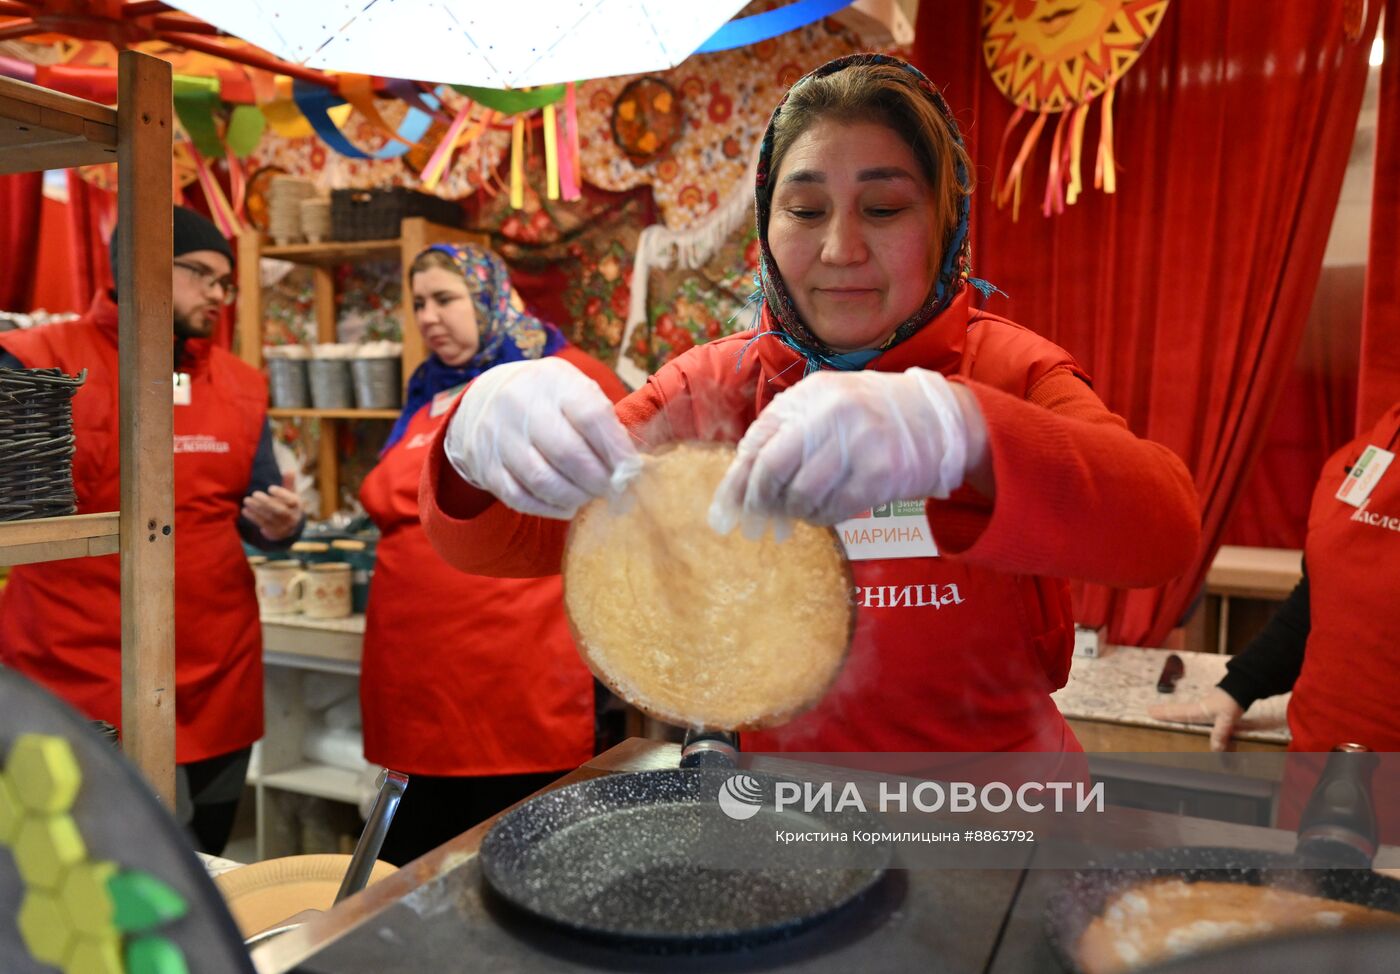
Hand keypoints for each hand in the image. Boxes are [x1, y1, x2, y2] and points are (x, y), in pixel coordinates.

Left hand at [241, 483, 303, 541]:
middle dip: (266, 502)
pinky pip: (263, 524)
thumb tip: (290, 469)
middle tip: (254, 493)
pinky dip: (253, 517)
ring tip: (246, 500)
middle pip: (279, 510)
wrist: (289, 527)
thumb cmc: (288, 505)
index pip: (291, 501)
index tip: (270, 488)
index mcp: (297, 505)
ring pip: (269, 517)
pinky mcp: (274, 532)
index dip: (281, 494)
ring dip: (256, 509)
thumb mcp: (291, 494)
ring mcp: (283, 526)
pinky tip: (245, 510)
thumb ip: (289, 483)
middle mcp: (292, 517)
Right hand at [444, 357, 640, 518]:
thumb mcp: (576, 390)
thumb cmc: (549, 399)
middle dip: (598, 479)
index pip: (591, 416)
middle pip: (568, 453)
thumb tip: (630, 467)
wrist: (487, 397)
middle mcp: (520, 404)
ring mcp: (498, 435)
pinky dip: (548, 508)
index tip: (631, 470)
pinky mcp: (484, 464)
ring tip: (589, 496)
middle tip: (611, 489)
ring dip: (575, 496)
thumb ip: (604, 421)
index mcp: (554, 381)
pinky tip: (565, 505)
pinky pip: (519, 497)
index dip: (616, 449)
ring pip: (542, 480)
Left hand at [709, 368, 977, 538]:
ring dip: (795, 511)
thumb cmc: (868, 417)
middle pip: (773, 469)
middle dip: (759, 501)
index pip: (758, 442)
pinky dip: (823, 517)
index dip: (737, 482)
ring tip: (802, 509)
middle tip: (758, 521)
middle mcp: (832, 413)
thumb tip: (737, 486)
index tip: (724, 512)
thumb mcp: (824, 406)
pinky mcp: (882, 473)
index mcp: (810, 395)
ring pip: (802, 495)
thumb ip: (782, 434)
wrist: (937, 420)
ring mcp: (859, 443)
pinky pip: (835, 509)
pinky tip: (826, 510)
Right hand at [1148, 687, 1245, 751]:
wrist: (1240, 689)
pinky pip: (1190, 711)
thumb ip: (1220, 733)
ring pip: (1182, 709)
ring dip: (1171, 710)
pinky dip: (1182, 712)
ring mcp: (1202, 707)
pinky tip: (1185, 716)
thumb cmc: (1230, 703)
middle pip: (1175, 710)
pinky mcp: (1208, 708)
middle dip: (1163, 711)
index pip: (1177, 713)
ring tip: (1161, 711)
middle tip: (1149, 710)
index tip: (1149, 712)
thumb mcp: (1226, 719)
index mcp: (1197, 711)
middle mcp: (1196, 708)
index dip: (1163, 714)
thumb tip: (1214, 749)